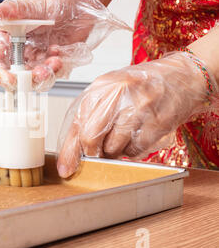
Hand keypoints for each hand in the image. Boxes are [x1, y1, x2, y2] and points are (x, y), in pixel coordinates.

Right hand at [0, 0, 129, 91]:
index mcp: (6, 37)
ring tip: (56, 60)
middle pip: (14, 76)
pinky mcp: (50, 62)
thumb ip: (13, 10)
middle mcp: (18, 50)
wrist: (80, 0)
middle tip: (42, 72)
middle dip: (28, 78)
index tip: (11, 79)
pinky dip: (57, 70)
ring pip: (33, 79)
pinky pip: (51, 76)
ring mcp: (34, 58)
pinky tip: (60, 55)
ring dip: (45, 75)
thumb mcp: (33, 4)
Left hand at [56, 51, 213, 176]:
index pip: (76, 125)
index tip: (66, 169)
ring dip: (115, 151)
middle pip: (91, 138)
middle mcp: (116, 95)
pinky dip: (133, 150)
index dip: (70, 152)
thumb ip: (89, 117)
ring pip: (113, 148)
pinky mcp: (156, 123)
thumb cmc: (142, 86)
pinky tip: (138, 135)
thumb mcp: (109, 92)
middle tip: (98, 154)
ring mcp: (138, 108)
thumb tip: (73, 152)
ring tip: (124, 135)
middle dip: (92, 153)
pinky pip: (135, 151)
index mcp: (99, 88)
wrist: (182, 78)